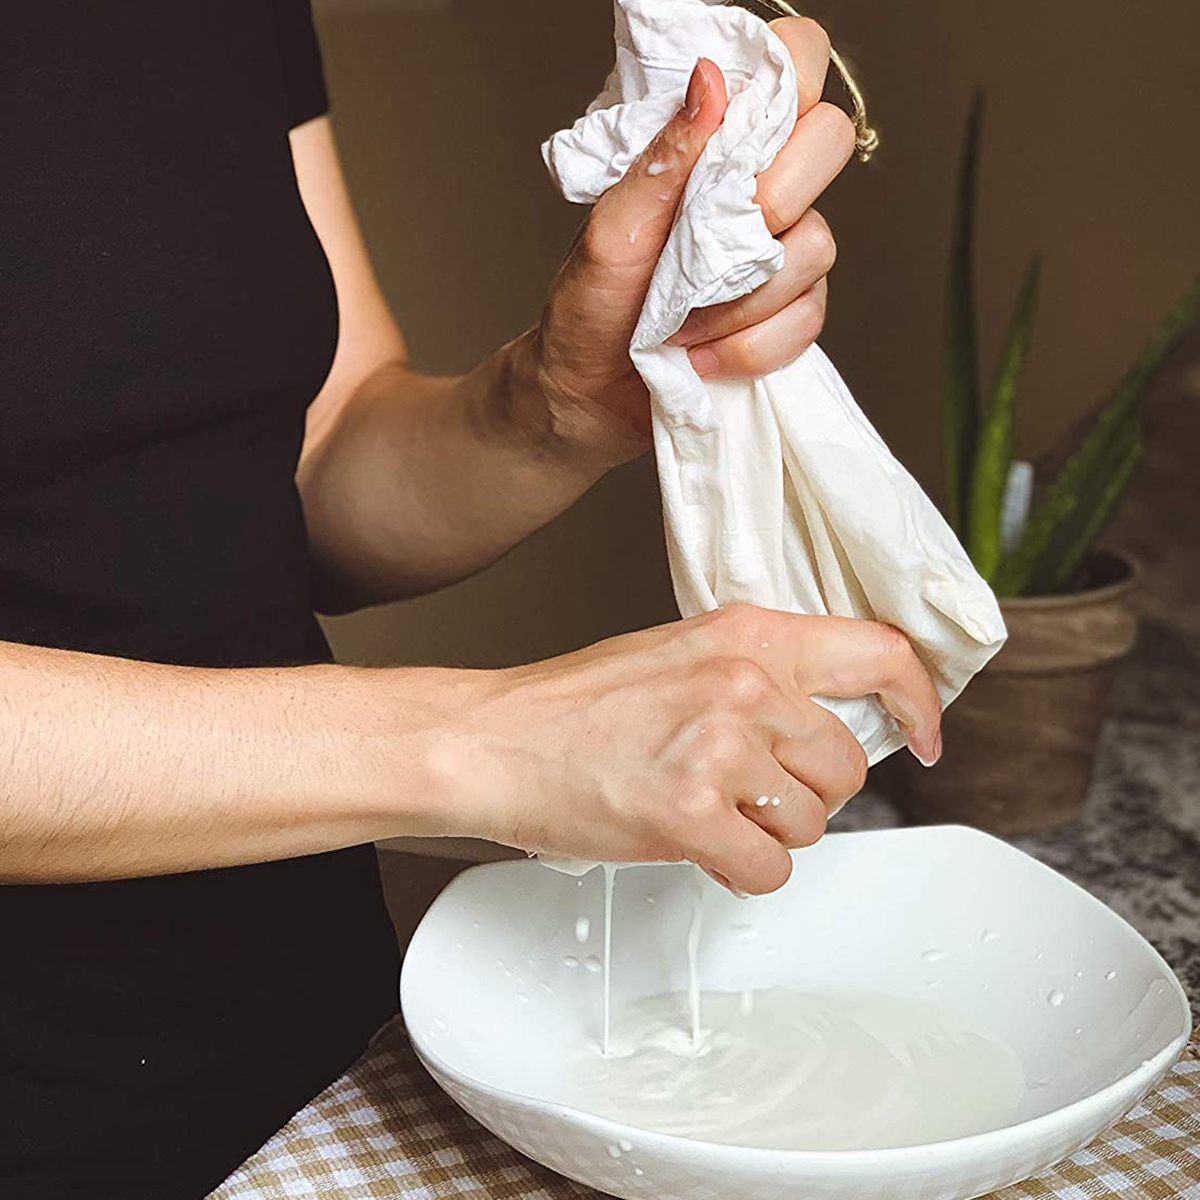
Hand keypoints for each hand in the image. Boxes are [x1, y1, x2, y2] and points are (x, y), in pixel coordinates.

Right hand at [457, 606, 940, 894]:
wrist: (492, 741)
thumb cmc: (573, 706)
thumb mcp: (677, 655)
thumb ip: (755, 675)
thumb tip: (821, 718)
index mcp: (745, 634)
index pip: (878, 652)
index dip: (919, 700)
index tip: (926, 734)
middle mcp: (742, 683)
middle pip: (847, 764)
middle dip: (808, 791)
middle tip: (751, 790)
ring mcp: (718, 747)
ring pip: (812, 822)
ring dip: (770, 832)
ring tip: (708, 811)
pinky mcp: (691, 813)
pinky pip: (771, 868)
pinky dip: (742, 871)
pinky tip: (698, 845)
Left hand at [528, 18, 856, 467]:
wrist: (587, 397)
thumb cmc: (588, 307)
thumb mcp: (610, 231)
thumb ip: (663, 159)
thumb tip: (710, 82)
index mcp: (714, 146)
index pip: (791, 64)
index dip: (790, 80)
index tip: (743, 132)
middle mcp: (760, 188)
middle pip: (829, 143)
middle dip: (769, 202)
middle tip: (703, 249)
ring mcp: (782, 254)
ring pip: (816, 247)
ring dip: (739, 299)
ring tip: (680, 321)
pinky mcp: (790, 318)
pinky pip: (808, 319)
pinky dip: (748, 346)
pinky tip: (703, 355)